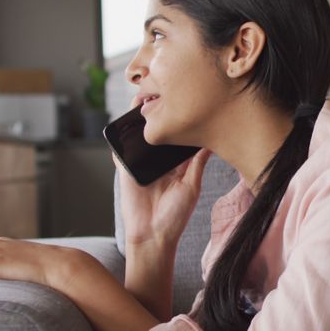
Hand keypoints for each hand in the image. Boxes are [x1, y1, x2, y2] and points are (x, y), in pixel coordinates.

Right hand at [117, 92, 212, 247]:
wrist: (153, 236)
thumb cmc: (175, 215)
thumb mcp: (191, 185)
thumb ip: (197, 163)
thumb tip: (210, 142)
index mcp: (175, 163)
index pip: (175, 136)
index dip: (178, 120)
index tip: (184, 102)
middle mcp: (157, 161)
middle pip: (156, 131)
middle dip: (156, 113)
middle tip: (160, 94)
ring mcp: (140, 164)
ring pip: (137, 136)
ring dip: (138, 120)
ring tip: (142, 100)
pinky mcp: (124, 169)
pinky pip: (119, 150)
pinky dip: (120, 138)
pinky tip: (125, 124)